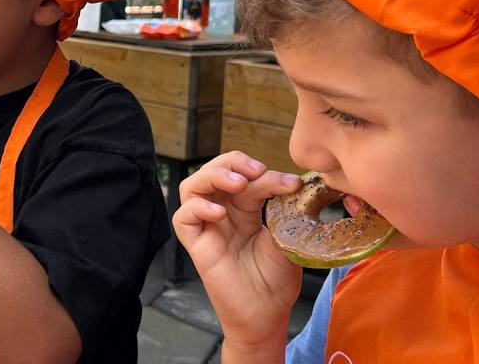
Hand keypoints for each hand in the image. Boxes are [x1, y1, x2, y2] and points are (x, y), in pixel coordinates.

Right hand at [172, 151, 303, 348]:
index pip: (245, 177)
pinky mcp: (196, 246)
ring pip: (192, 187)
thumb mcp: (286, 238)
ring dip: (213, 176)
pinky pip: (183, 218)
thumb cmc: (276, 281)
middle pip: (213, 171)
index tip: (292, 183)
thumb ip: (284, 211)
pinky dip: (198, 208)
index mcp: (243, 210)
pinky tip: (219, 213)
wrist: (267, 316)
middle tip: (256, 170)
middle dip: (232, 162)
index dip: (265, 173)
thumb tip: (295, 183)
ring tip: (238, 183)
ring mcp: (207, 229)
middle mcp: (222, 214)